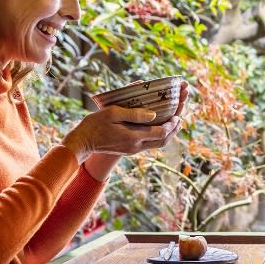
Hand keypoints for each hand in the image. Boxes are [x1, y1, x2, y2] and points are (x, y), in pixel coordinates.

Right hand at [61, 81, 189, 161]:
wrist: (82, 142)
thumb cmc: (95, 124)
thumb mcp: (113, 114)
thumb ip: (134, 114)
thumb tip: (154, 114)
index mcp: (133, 137)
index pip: (161, 133)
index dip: (172, 124)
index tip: (178, 115)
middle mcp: (136, 146)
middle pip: (163, 141)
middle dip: (174, 130)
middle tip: (181, 119)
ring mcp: (133, 149)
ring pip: (158, 144)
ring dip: (168, 134)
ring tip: (174, 122)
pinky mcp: (129, 149)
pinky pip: (150, 144)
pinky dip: (159, 135)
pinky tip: (159, 126)